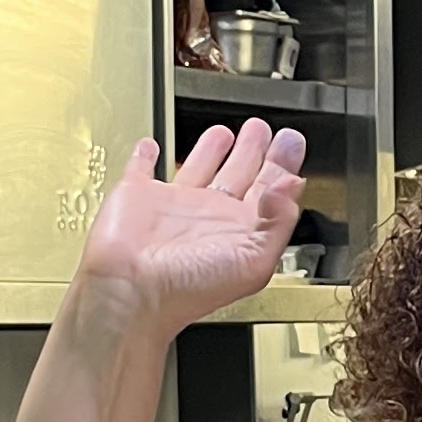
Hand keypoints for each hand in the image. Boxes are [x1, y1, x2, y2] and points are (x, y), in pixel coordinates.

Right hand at [74, 122, 306, 332]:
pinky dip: (145, 156)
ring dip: (211, 149)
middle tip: (263, 129)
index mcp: (240, 231)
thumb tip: (290, 185)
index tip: (291, 142)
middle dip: (253, 151)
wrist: (131, 291)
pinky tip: (151, 146)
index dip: (282, 165)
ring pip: (198, 168)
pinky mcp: (137, 196)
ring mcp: (173, 206)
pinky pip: (142, 169)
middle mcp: (209, 217)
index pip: (269, 191)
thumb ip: (279, 220)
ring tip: (224, 132)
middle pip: (238, 175)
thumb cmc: (190, 288)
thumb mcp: (254, 260)